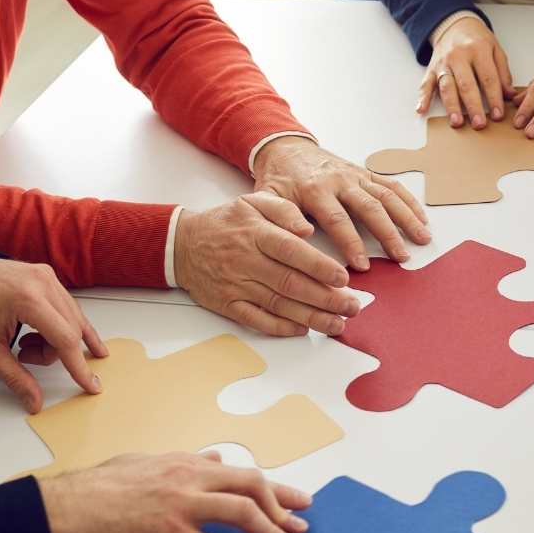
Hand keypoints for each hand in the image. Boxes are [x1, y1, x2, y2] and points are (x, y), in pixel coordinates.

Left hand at [0, 257, 104, 412]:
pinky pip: (67, 307)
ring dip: (55, 338)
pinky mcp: (48, 276)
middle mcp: (43, 284)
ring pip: (72, 320)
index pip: (65, 340)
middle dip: (52, 352)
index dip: (78, 366)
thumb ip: (14, 377)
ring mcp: (48, 278)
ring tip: (28, 341)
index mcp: (28, 299)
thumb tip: (35, 401)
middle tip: (26, 356)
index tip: (91, 384)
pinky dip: (58, 324)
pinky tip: (48, 333)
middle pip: (69, 331)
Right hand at [38, 450, 309, 532]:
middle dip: (283, 505)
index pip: (242, 472)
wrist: (62, 508)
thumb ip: (184, 462)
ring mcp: (181, 504)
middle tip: (302, 525)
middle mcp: (189, 477)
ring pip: (243, 513)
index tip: (298, 499)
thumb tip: (214, 457)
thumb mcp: (144, 462)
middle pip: (253, 485)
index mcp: (185, 462)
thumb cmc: (95, 489)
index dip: (275, 488)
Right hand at [174, 193, 359, 336]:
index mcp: (256, 234)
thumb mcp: (252, 203)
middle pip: (291, 283)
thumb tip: (308, 229)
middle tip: (352, 307)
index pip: (291, 251)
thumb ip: (283, 210)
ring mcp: (236, 285)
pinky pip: (256, 320)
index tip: (344, 278)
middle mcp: (246, 261)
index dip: (319, 267)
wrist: (181, 245)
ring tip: (338, 323)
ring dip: (311, 317)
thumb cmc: (225, 224)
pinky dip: (280, 327)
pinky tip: (302, 330)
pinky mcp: (227, 304)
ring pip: (278, 305)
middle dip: (326, 298)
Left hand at [252, 137, 430, 271]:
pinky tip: (422, 218)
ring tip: (422, 239)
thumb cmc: (278, 180)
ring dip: (407, 218)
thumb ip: (280, 217)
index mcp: (315, 189)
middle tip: (402, 257)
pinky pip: (392, 186)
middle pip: (370, 208)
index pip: (337, 219)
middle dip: (388, 234)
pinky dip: (409, 202)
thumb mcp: (267, 198)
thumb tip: (302, 235)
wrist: (285, 148)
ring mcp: (356, 175)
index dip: (351, 243)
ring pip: (386, 196)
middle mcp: (340, 180)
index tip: (363, 266)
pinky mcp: (366, 172)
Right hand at [420, 14, 514, 129]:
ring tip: (457, 122)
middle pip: (466, 84)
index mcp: (478, 50)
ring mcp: (443, 63)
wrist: (454, 24)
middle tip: (480, 124)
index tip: (499, 115)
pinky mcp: (431, 68)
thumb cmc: (478, 40)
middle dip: (473, 106)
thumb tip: (509, 95)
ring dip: (451, 106)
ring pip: (447, 86)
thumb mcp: (496, 49)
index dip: (494, 98)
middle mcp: (458, 56)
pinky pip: (426, 83)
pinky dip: (422, 97)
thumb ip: (503, 72)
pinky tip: (421, 109)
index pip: (488, 78)